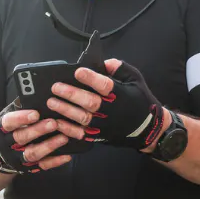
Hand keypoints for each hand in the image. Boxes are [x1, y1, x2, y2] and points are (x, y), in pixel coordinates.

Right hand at [0, 101, 73, 173]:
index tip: (35, 113)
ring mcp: (17, 157)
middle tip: (53, 123)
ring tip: (63, 138)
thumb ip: (21, 106)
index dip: (21, 118)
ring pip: (32, 153)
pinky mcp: (27, 167)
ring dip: (48, 146)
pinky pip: (42, 165)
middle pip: (21, 137)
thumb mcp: (11, 115)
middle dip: (38, 130)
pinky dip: (55, 161)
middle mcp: (8, 143)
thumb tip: (36, 92)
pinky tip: (67, 155)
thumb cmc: (11, 128)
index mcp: (3, 127)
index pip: (9, 122)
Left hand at [47, 59, 165, 150]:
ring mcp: (105, 125)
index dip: (91, 78)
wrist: (147, 129)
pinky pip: (81, 134)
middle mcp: (112, 110)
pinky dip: (68, 129)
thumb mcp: (135, 79)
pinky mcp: (100, 135)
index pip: (105, 85)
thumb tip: (104, 62)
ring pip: (83, 118)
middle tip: (56, 87)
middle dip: (71, 94)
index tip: (78, 72)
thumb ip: (120, 68)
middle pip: (90, 102)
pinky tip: (57, 122)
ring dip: (65, 110)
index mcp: (121, 94)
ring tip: (52, 102)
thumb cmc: (140, 101)